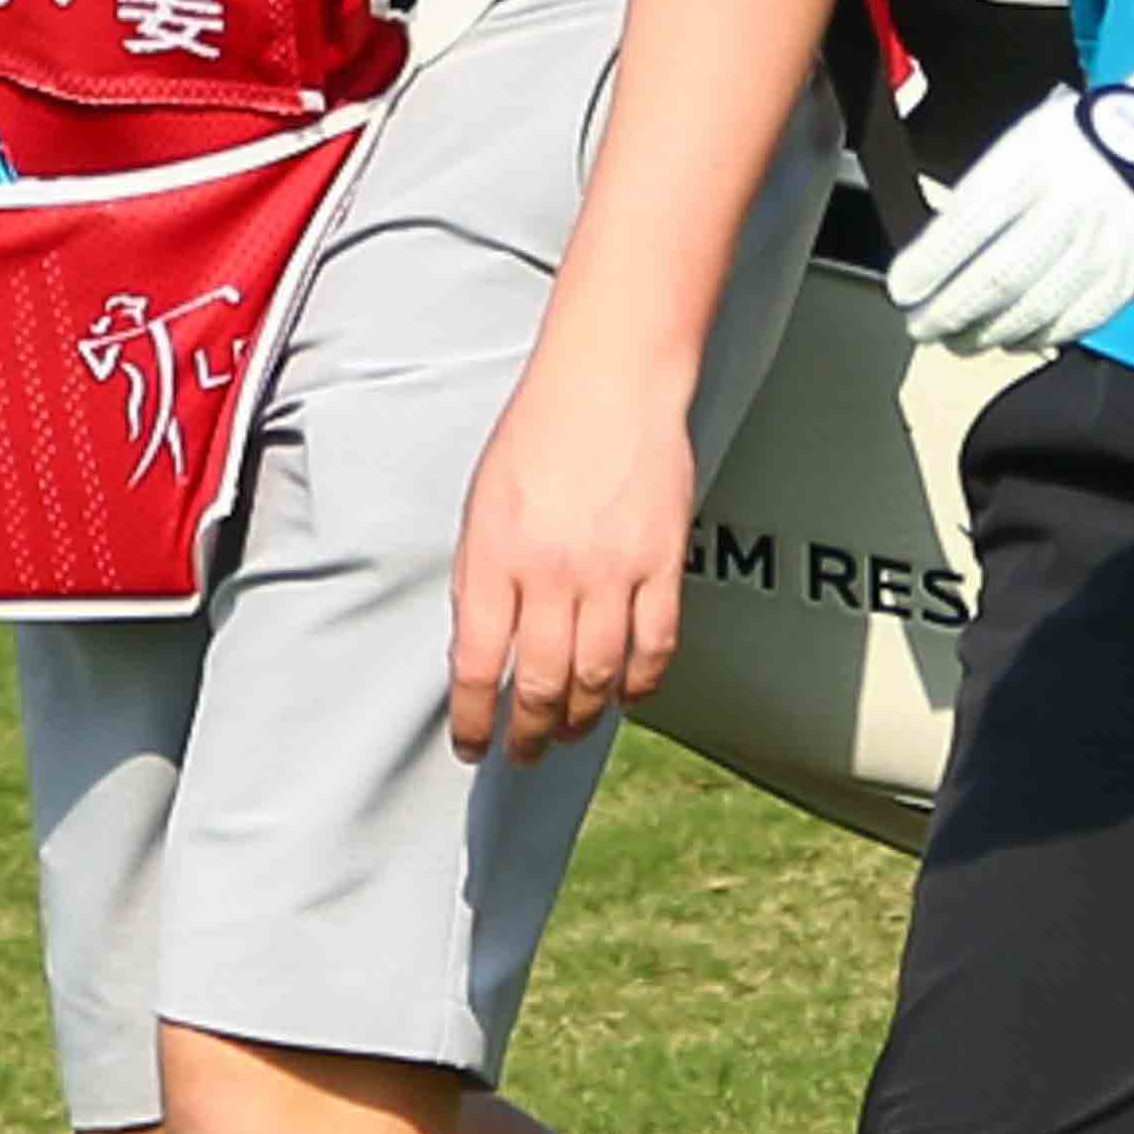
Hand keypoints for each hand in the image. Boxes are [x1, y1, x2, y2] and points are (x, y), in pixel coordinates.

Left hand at [445, 352, 705, 763]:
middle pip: (540, 685)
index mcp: (494, 557)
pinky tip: (625, 694)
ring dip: (581, 718)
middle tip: (523, 752)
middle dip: (528, 734)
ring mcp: (612, 571)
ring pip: (597, 677)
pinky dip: (640, 683)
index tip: (472, 745)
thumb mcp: (482, 506)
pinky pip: (654, 647)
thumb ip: (481, 578)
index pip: (476, 665)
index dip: (472, 719)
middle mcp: (551, 572)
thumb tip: (482, 651)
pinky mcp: (662, 563)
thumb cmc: (537, 435)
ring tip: (569, 731)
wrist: (608, 382)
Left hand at [884, 38, 1133, 351]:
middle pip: (994, 280)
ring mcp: (1100, 250)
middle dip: (947, 313)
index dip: (928, 267)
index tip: (901, 288)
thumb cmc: (1090, 135)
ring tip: (957, 340)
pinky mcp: (1126, 279)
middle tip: (920, 326)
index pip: (966, 227)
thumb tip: (940, 246)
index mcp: (1034, 167)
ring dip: (983, 334)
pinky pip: (1071, 323)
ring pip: (1029, 311)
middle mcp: (1067, 210)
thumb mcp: (1028, 139)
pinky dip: (1033, 338)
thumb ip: (986, 189)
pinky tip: (1010, 340)